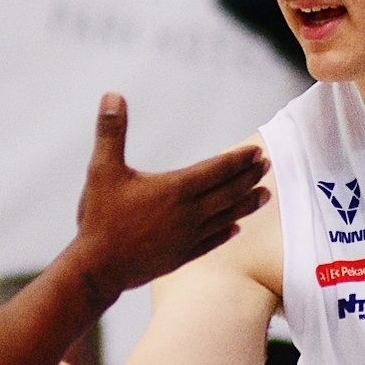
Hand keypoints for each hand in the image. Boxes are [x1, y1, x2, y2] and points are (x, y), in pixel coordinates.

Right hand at [65, 93, 267, 304]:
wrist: (97, 269)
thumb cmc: (99, 218)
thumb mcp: (101, 169)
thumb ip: (110, 131)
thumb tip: (112, 95)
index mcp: (174, 189)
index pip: (215, 170)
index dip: (238, 159)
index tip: (256, 151)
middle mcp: (187, 214)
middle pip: (227, 192)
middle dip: (248, 177)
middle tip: (267, 165)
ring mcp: (187, 238)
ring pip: (226, 217)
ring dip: (247, 204)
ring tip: (266, 195)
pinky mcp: (181, 258)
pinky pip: (212, 243)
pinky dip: (227, 233)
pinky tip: (236, 228)